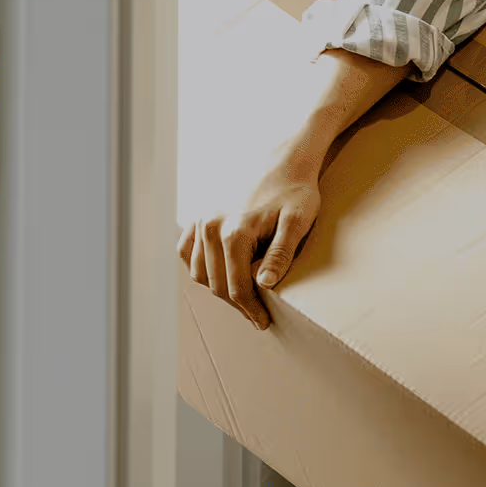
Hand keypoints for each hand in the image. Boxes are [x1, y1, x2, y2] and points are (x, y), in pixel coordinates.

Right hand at [179, 158, 321, 330]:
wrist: (285, 163)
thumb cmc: (296, 193)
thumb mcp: (299, 221)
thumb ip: (281, 253)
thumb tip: (265, 284)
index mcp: (235, 231)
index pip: (236, 286)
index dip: (250, 309)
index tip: (263, 322)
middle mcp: (211, 226)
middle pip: (216, 283)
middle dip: (237, 304)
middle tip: (256, 315)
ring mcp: (201, 220)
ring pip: (199, 272)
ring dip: (218, 288)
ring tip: (242, 297)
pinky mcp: (198, 216)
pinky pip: (187, 252)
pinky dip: (198, 268)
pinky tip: (217, 275)